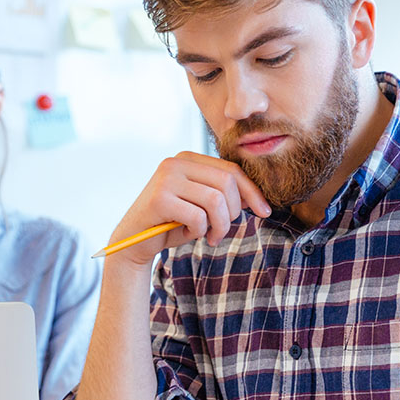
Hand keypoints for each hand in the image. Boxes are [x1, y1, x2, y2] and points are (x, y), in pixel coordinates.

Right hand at [108, 152, 270, 266]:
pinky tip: (189, 234)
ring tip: (211, 237)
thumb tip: (256, 198)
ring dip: (220, 226)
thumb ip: (222, 195)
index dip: (252, 192)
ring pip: (215, 201)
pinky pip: (197, 217)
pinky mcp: (158, 198)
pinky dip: (200, 231)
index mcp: (188, 159)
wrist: (134, 241)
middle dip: (233, 213)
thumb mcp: (200, 205)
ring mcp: (165, 178)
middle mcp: (175, 162)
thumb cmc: (171, 223)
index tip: (265, 212)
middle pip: (226, 183)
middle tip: (222, 232)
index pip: (231, 170)